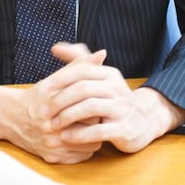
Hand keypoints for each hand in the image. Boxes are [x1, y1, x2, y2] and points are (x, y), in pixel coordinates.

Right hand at [0, 47, 106, 163]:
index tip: (96, 101)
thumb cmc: (37, 97)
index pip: (89, 107)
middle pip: (91, 126)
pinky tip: (81, 137)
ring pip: (90, 144)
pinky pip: (82, 156)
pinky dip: (85, 147)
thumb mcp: (56, 79)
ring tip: (88, 125)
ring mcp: (51, 145)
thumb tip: (102, 54)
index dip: (96, 104)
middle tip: (96, 114)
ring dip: (93, 135)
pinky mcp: (52, 158)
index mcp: (53, 104)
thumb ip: (79, 66)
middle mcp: (51, 127)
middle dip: (96, 119)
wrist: (11, 118)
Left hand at [44, 43, 184, 153]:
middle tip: (44, 111)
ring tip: (54, 124)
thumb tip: (55, 47)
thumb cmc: (112, 99)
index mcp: (109, 74)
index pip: (81, 70)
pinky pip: (98, 131)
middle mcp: (117, 88)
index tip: (43, 89)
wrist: (141, 122)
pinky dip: (79, 134)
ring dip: (68, 116)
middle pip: (83, 88)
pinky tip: (67, 137)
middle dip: (60, 99)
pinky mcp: (124, 129)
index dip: (60, 78)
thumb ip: (78, 61)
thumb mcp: (99, 78)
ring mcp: (122, 108)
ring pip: (90, 107)